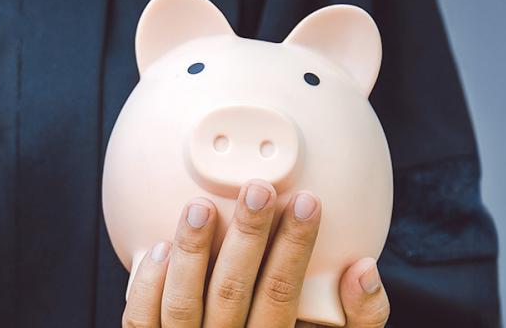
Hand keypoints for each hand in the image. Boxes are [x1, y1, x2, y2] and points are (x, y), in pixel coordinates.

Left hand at [122, 180, 389, 326]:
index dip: (296, 247)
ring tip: (200, 208)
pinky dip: (147, 285)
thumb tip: (364, 270)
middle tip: (256, 191)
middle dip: (247, 237)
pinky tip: (158, 247)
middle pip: (233, 291)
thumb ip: (360, 318)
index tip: (306, 202)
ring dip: (192, 252)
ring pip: (183, 304)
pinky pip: (142, 321)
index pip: (284, 293)